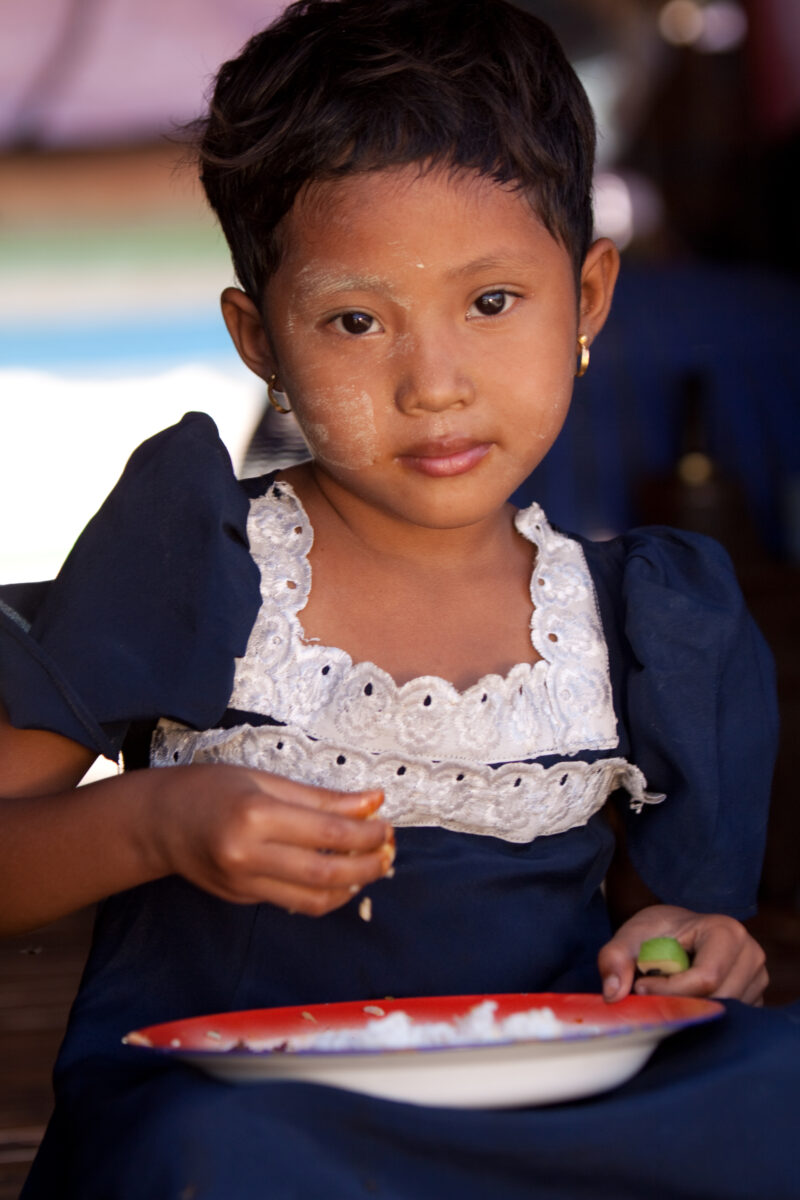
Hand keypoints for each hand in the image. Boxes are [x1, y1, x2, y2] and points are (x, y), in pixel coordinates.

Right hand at [144, 763, 393, 915]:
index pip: (328, 834)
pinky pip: (294, 903)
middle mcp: (248, 855)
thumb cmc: (211, 789)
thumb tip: (373, 802)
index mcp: (256, 815)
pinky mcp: (243, 899)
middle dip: (368, 865)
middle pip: (326, 874)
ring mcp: (244, 884)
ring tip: (372, 867)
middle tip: (389, 852)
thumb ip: (321, 798)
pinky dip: (325, 894)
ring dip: (353, 887)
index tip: (387, 824)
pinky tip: (340, 878)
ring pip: (313, 900)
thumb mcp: (265, 780)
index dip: (367, 833)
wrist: (158, 822)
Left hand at [598, 904, 767, 1005]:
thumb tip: (613, 994)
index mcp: (726, 932)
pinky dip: (703, 1016)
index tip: (641, 986)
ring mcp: (756, 979)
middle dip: (679, 1003)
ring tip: (669, 990)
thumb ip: (614, 959)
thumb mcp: (629, 937)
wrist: (676, 932)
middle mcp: (750, 955)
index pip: (705, 978)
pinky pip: (730, 1021)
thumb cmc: (656, 933)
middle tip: (652, 992)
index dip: (670, 990)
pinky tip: (687, 999)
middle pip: (717, 1000)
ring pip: (723, 1015)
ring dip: (691, 1010)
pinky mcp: (754, 999)